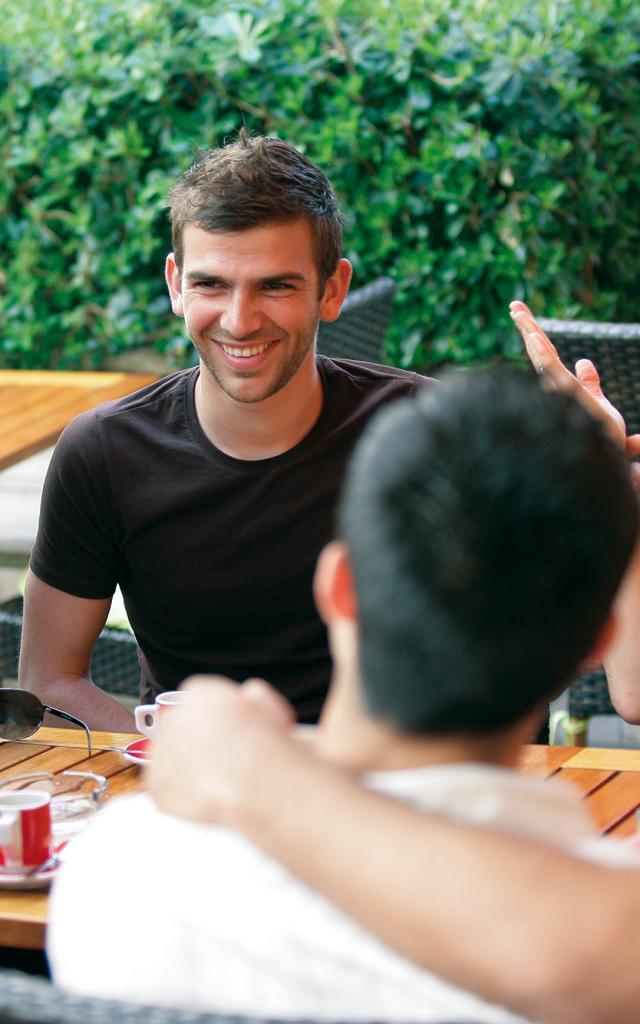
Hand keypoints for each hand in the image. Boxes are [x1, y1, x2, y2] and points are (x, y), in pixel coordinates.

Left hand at [146, 675, 294, 824]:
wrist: (256, 781)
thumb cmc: (267, 742)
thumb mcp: (269, 704)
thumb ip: (252, 696)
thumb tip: (249, 696)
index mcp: (200, 692)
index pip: (198, 700)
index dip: (214, 719)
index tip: (227, 732)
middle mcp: (175, 716)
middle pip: (180, 727)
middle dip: (196, 741)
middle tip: (222, 759)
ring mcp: (162, 750)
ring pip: (170, 757)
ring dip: (186, 767)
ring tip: (217, 781)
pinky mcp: (157, 782)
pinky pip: (165, 787)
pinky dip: (180, 794)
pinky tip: (205, 796)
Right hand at [510, 300, 639, 463]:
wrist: (606, 459)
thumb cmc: (600, 439)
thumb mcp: (599, 404)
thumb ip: (590, 382)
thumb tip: (585, 361)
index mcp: (562, 386)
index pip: (546, 355)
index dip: (535, 335)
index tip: (522, 316)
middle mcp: (555, 387)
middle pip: (538, 351)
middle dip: (527, 327)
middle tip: (514, 305)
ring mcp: (558, 389)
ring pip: (540, 356)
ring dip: (530, 333)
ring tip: (518, 312)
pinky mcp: (565, 393)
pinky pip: (549, 367)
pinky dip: (539, 351)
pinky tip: (532, 334)